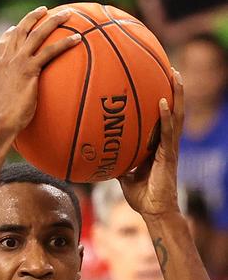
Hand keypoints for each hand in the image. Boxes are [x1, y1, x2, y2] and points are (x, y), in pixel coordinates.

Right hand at [0, 6, 80, 139]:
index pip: (3, 43)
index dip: (10, 33)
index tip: (15, 28)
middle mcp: (5, 60)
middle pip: (20, 30)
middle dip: (33, 17)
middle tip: (43, 10)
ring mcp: (17, 62)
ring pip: (37, 34)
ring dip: (54, 21)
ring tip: (67, 14)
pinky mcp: (29, 70)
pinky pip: (50, 51)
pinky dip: (65, 43)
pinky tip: (77, 39)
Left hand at [119, 70, 183, 217]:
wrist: (154, 211)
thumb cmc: (142, 197)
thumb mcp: (125, 177)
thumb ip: (119, 164)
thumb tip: (103, 157)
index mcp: (159, 147)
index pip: (163, 119)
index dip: (163, 101)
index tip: (159, 82)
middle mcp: (167, 143)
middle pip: (174, 111)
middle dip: (175, 90)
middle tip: (171, 69)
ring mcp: (169, 148)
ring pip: (176, 116)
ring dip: (177, 95)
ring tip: (174, 75)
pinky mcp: (168, 156)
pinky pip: (167, 132)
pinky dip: (165, 116)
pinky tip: (162, 102)